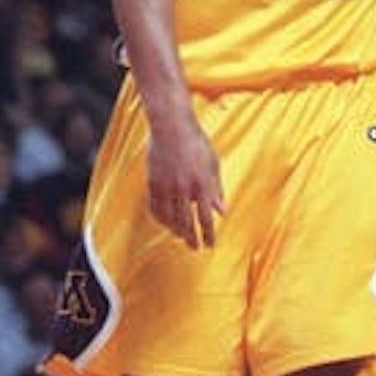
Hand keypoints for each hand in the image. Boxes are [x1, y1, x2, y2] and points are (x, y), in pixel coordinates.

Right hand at [147, 111, 224, 249]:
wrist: (172, 127)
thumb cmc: (197, 144)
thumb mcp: (213, 164)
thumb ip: (217, 189)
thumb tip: (223, 212)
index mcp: (202, 184)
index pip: (206, 218)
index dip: (208, 234)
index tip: (210, 245)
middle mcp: (183, 188)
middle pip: (187, 222)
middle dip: (192, 237)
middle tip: (196, 248)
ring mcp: (166, 186)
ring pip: (170, 218)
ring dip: (177, 231)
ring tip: (182, 237)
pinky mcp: (152, 182)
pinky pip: (155, 207)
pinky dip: (161, 219)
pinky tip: (166, 223)